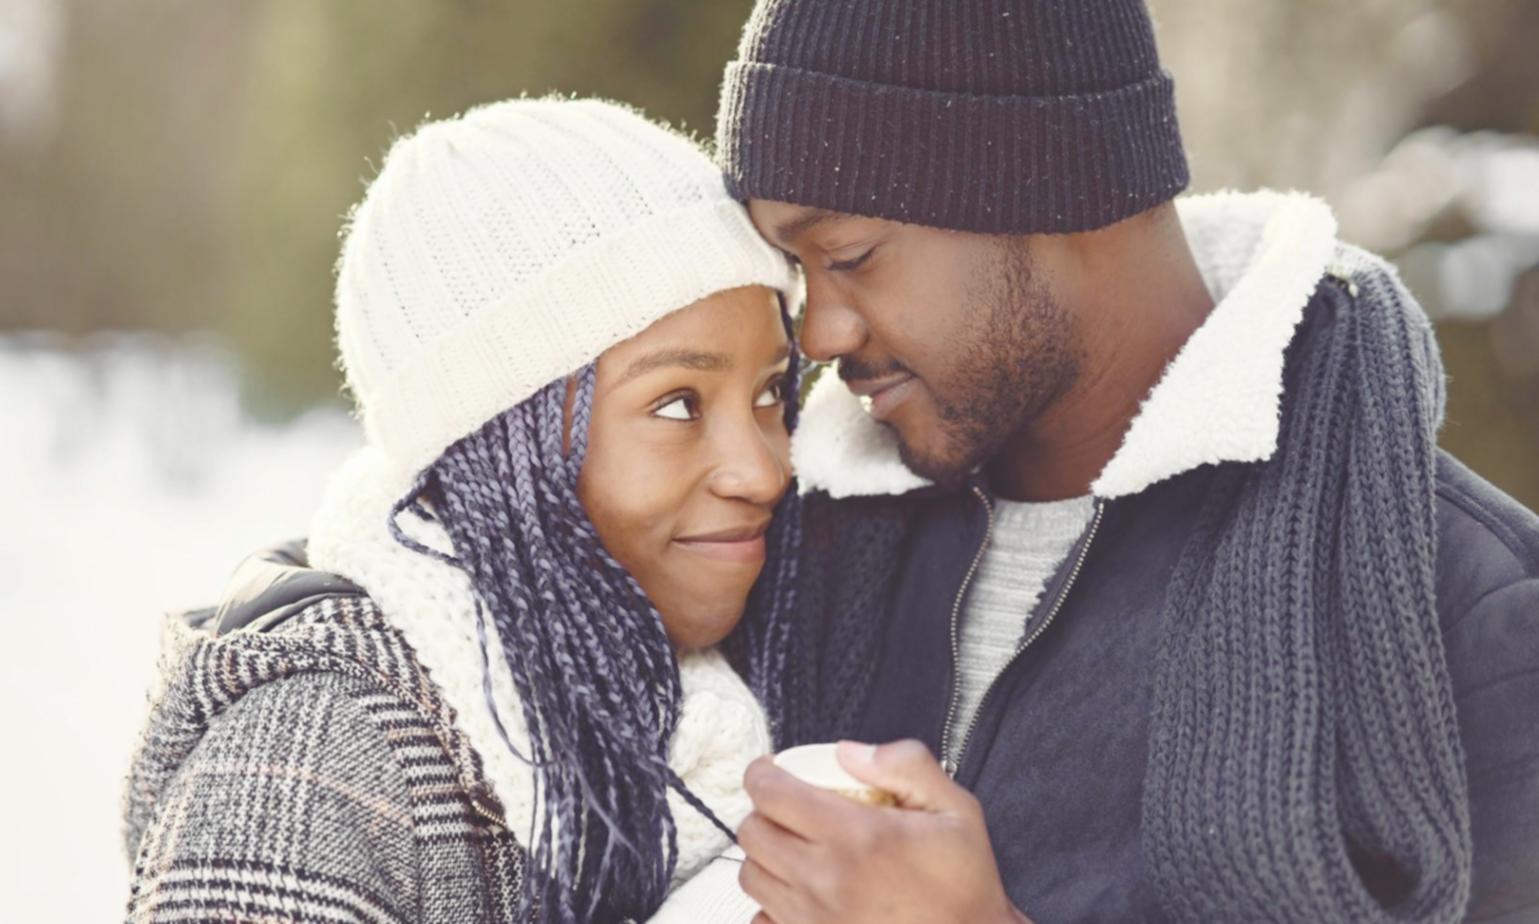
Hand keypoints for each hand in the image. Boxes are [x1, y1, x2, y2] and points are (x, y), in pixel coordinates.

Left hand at [737, 739, 1031, 923]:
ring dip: (765, 854)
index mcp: (858, 837)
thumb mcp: (956, 809)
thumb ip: (907, 765)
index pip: (773, 794)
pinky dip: (771, 901)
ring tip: (793, 846)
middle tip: (787, 806)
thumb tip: (846, 752)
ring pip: (751, 876)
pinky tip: (800, 890)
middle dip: (763, 810)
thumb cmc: (964, 883)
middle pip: (752, 833)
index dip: (763, 773)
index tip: (772, 769)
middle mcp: (826, 880)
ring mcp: (814, 920)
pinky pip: (763, 919)